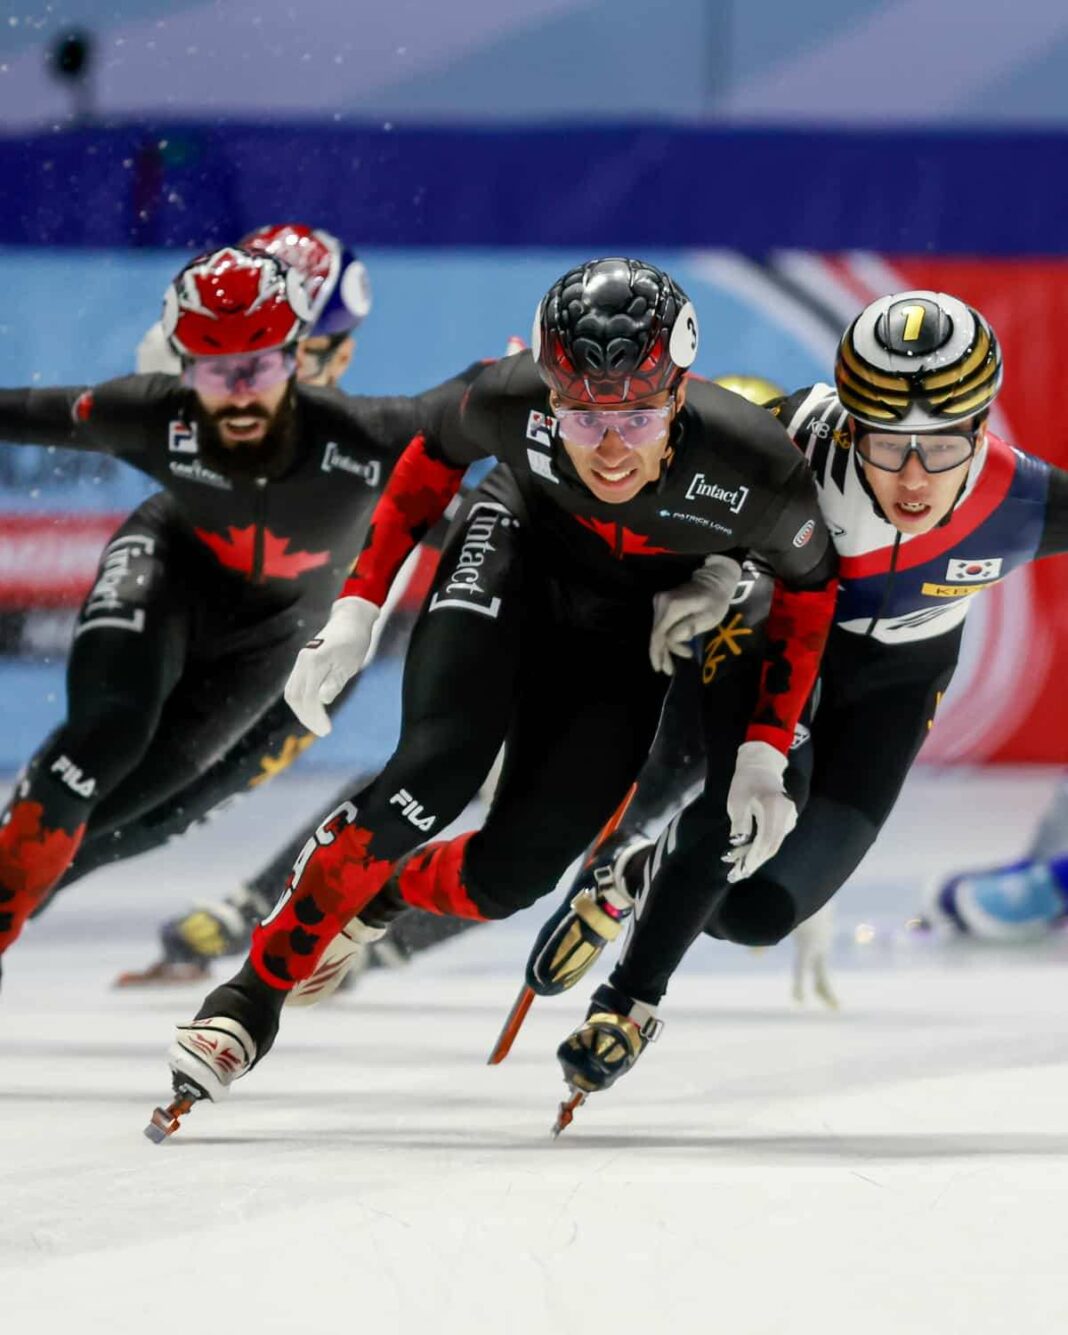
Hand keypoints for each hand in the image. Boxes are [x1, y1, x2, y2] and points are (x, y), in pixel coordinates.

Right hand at [284, 596, 379, 736]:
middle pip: (294, 696)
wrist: (350, 620)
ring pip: (292, 691)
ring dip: (301, 710)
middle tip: (323, 731)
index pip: (308, 697)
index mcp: (314, 662)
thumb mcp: (349, 664)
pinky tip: (314, 710)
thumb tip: (322, 700)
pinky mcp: (303, 663)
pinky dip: (302, 700)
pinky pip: (296, 685)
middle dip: (306, 716)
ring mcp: (301, 661)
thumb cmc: (354, 641)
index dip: (315, 716)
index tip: (327, 730)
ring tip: (317, 723)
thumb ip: (335, 682)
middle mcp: (303, 661)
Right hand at [649, 555, 740, 674]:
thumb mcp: (709, 615)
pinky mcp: (660, 603)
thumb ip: (690, 627)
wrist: (713, 581)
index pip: (663, 634)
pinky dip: (662, 639)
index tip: (688, 655)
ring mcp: (659, 602)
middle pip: (656, 634)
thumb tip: (674, 638)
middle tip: (666, 671)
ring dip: (661, 649)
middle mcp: (661, 602)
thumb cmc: (714, 600)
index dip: (670, 650)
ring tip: (666, 666)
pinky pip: (659, 626)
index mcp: (672, 606)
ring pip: (656, 631)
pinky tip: (666, 651)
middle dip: (660, 654)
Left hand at [722, 740, 796, 882]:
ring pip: (772, 844)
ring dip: (755, 857)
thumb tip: (739, 843)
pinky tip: (745, 855)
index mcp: (774, 808)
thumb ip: (740, 822)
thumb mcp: (737, 801)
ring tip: (737, 868)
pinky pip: (774, 839)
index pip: (766, 839)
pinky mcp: (787, 822)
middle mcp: (786, 815)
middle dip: (754, 862)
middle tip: (736, 875)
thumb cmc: (746, 783)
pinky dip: (760, 848)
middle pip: (771, 846)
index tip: (741, 870)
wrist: (762, 768)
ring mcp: (789, 819)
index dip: (754, 857)